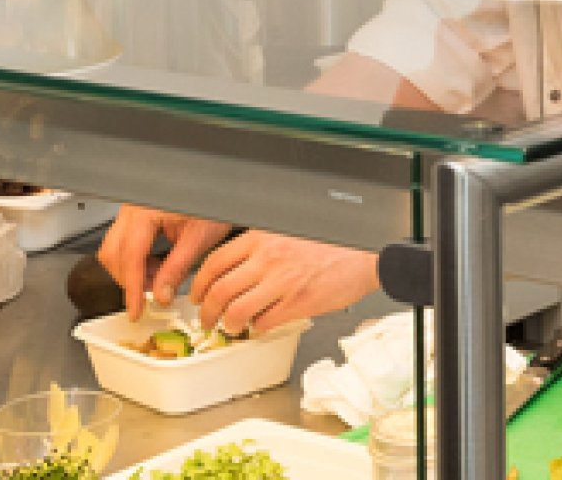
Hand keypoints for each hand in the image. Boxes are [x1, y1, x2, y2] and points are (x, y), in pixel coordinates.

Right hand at [97, 206, 231, 319]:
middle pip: (114, 254)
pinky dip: (137, 260)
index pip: (131, 257)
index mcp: (146, 211)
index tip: (135, 309)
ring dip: (133, 271)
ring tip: (159, 279)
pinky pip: (124, 243)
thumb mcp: (199, 238)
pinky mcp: (135, 216)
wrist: (216, 188)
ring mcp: (131, 211)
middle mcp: (132, 209)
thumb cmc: (211, 202)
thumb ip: (177, 268)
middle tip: (152, 295)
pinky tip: (156, 266)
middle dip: (131, 280)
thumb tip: (161, 294)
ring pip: (115, 250)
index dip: (132, 287)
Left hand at [188, 231, 379, 334]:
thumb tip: (235, 270)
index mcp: (262, 238)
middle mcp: (268, 258)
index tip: (197, 294)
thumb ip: (261, 248)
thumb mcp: (288, 233)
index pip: (215, 262)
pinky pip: (264, 322)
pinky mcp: (297, 303)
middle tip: (206, 319)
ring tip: (230, 328)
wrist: (364, 254)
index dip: (200, 284)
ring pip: (236, 310)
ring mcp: (282, 282)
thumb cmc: (331, 244)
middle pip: (219, 290)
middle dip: (206, 311)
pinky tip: (258, 327)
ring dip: (227, 324)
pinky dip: (256, 329)